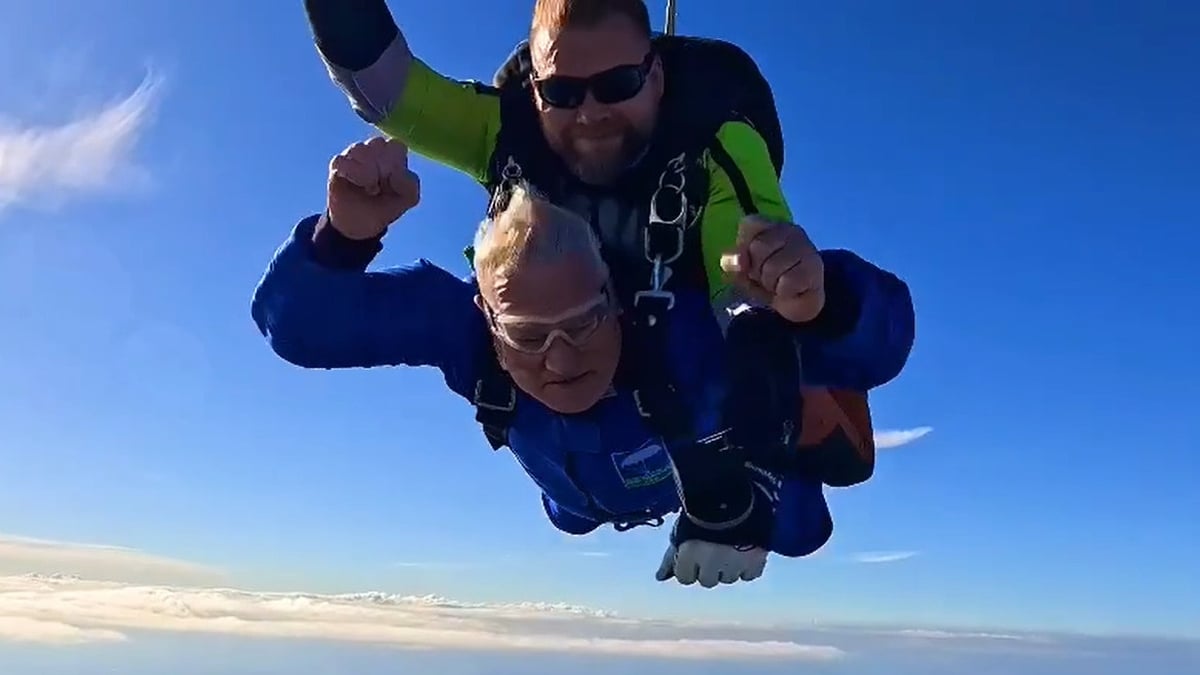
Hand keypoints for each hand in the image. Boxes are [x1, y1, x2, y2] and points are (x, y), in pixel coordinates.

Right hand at [327, 136, 420, 239]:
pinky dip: (351, 176)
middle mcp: (374, 148)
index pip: (396, 146)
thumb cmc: (385, 205)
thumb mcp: (408, 199)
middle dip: (381, 170)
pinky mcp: (338, 163)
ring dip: (367, 175)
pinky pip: (343, 162)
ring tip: (368, 188)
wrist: (360, 224)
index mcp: (394, 153)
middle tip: (379, 188)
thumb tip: (394, 173)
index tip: (391, 183)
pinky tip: (354, 185)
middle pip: (378, 144)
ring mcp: (354, 153)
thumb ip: (410, 184)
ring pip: (360, 150)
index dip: (395, 166)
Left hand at [655, 472, 777, 587]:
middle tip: (713, 548)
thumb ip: (671, 556)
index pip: (684, 578)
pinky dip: (747, 566)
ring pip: (729, 578)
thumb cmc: (700, 506)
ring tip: (730, 545)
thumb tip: (660, 577)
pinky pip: (750, 575)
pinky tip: (744, 550)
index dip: (688, 565)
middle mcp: (711, 563)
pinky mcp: (757, 559)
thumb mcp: (681, 530)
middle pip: (708, 581)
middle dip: (708, 567)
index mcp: (689, 554)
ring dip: (728, 567)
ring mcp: (736, 563)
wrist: (733, 488)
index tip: (693, 553)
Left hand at [720, 215, 824, 322]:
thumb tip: (736, 261)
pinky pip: (787, 281)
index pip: (749, 224)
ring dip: (771, 283)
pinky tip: (791, 290)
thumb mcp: (744, 273)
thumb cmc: (768, 282)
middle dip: (757, 270)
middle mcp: (790, 230)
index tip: (750, 263)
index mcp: (770, 226)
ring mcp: (805, 246)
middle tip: (768, 277)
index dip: (743, 249)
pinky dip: (784, 292)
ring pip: (772, 267)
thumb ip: (735, 263)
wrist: (796, 304)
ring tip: (779, 284)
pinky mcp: (815, 266)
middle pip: (758, 246)